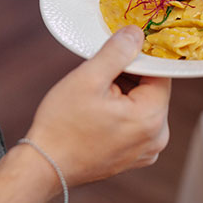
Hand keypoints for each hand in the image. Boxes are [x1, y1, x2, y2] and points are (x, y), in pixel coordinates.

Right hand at [24, 25, 170, 188]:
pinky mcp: (135, 155)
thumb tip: (137, 33)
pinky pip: (136, 121)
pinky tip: (98, 110)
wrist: (42, 169)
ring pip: (143, 104)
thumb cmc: (62, 126)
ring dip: (124, 92)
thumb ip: (117, 52)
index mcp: (152, 118)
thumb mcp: (89, 78)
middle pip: (152, 89)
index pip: (160, 73)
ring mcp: (147, 149)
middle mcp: (158, 137)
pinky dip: (122, 109)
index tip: (119, 50)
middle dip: (129, 76)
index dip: (140, 58)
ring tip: (96, 95)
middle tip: (100, 75)